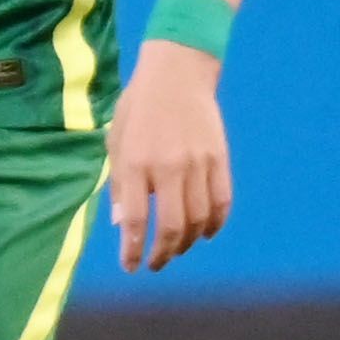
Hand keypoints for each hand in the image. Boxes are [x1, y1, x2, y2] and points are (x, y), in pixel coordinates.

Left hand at [105, 42, 229, 270]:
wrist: (177, 72)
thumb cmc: (139, 108)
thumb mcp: (116, 141)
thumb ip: (119, 185)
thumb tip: (124, 226)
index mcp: (136, 162)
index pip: (136, 221)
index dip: (133, 250)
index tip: (131, 267)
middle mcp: (168, 167)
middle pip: (172, 227)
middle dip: (163, 254)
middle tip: (156, 263)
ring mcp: (198, 163)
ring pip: (199, 220)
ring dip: (188, 242)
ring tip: (177, 247)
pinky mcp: (220, 158)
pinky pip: (222, 202)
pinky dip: (216, 224)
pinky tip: (205, 232)